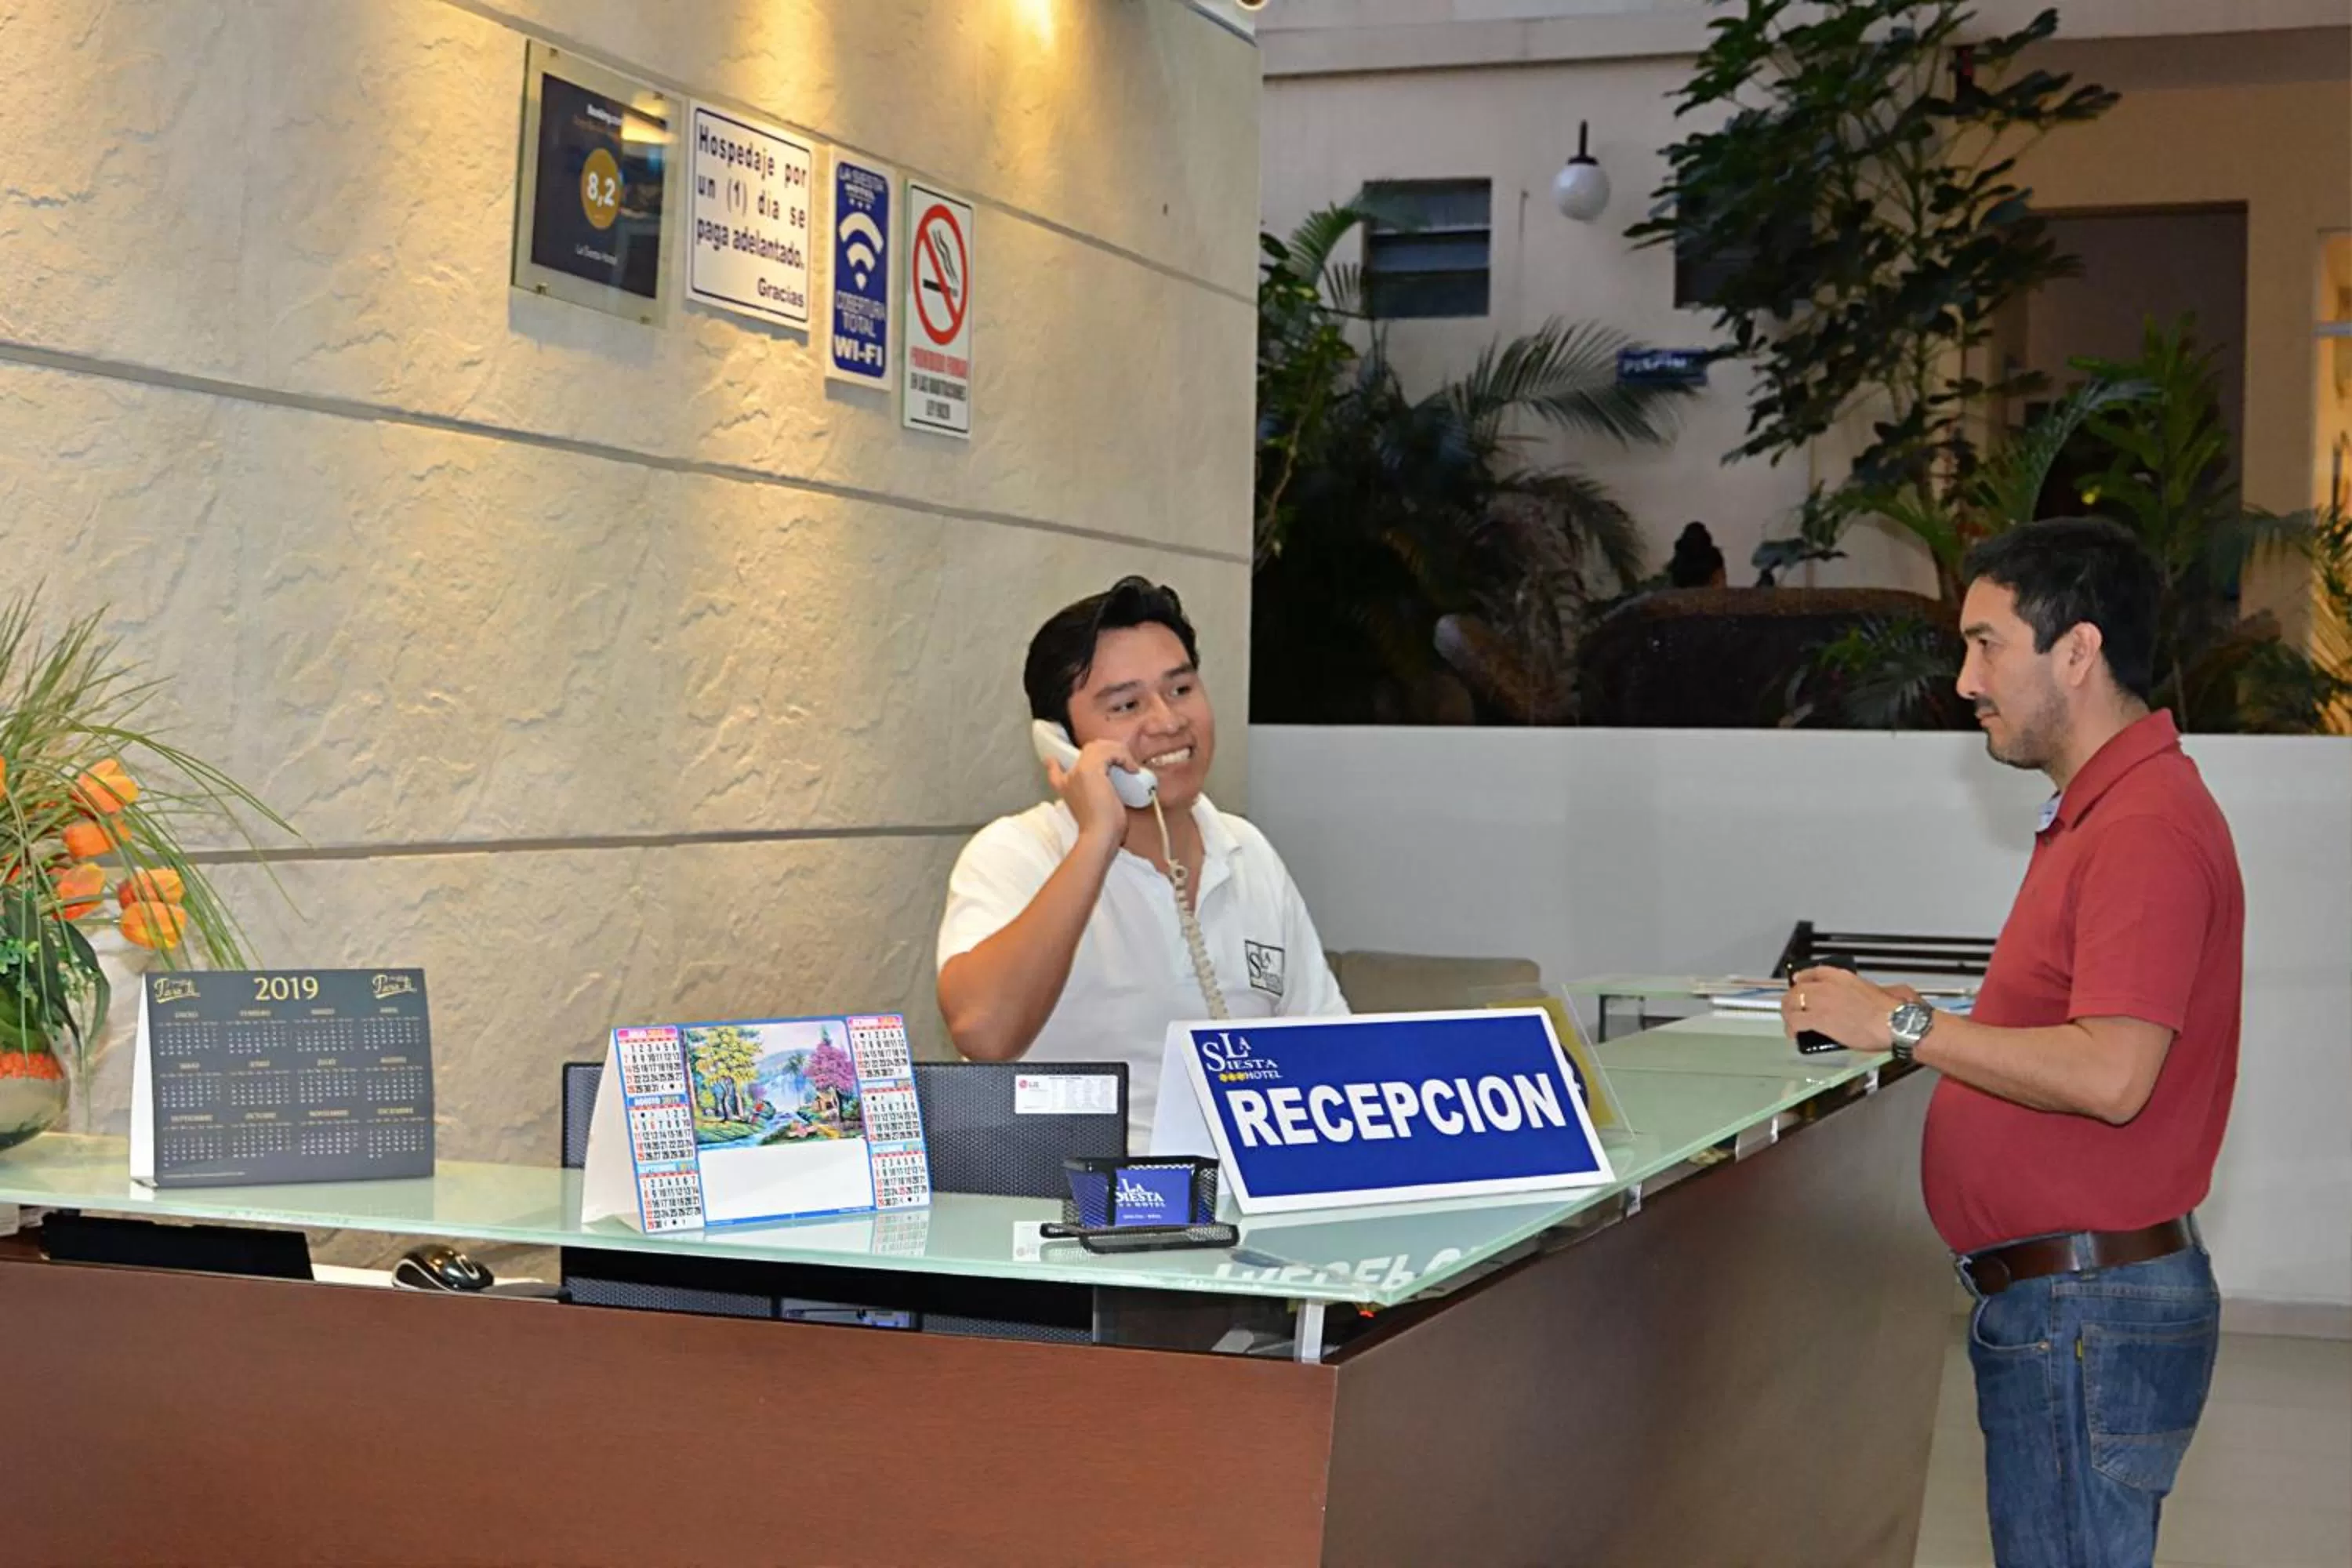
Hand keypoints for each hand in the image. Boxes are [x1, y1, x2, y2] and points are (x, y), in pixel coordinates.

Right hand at [1046, 737, 1141, 852]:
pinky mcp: (1091, 770)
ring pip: (1100, 746)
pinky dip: (1124, 757)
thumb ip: (1098, 794)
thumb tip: (1109, 788)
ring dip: (1120, 752)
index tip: (1057, 759)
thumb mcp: (1097, 807)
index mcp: (1064, 786)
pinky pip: (1110, 752)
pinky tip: (1132, 769)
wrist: (1098, 834)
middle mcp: (1069, 776)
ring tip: (1130, 766)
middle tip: (1124, 761)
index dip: (1057, 761)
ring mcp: (1079, 771)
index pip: (1054, 768)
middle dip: (1109, 750)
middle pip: (1089, 749)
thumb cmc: (1101, 827)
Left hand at [1779, 967, 1904, 1052]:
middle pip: (1798, 988)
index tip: (1799, 983)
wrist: (1896, 1024)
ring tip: (1790, 1022)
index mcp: (1842, 976)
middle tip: (1792, 1008)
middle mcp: (1827, 986)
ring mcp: (1821, 1001)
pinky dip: (1791, 1027)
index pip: (1813, 972)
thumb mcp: (1888, 990)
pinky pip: (1796, 1021)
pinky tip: (1794, 1034)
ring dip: (1788, 1013)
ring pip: (1792, 1003)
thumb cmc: (1895, 1011)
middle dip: (1792, 998)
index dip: (1802, 979)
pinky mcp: (1820, 1019)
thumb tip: (1882, 994)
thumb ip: (1878, 989)